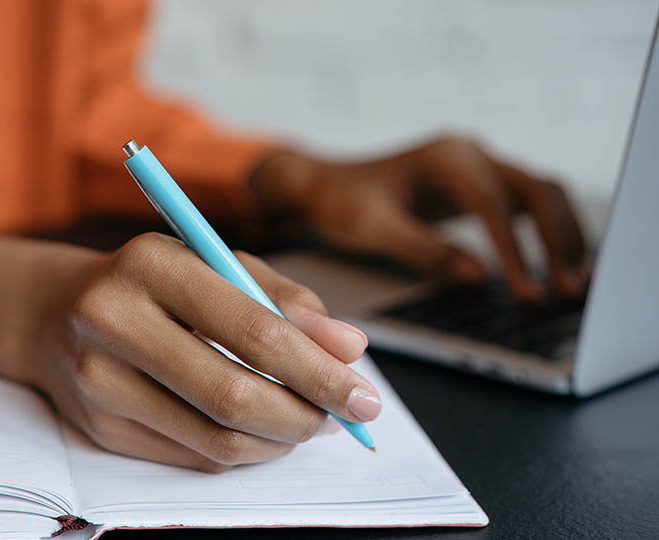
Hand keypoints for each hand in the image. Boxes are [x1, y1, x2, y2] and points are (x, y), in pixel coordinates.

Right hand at [0, 234, 377, 471]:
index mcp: (151, 264)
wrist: (53, 311)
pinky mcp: (98, 428)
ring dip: (279, 440)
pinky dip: (243, 451)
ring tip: (307, 421)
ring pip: (215, 438)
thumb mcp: (215, 262)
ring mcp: (98, 381)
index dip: (319, 370)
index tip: (364, 393)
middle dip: (306, 416)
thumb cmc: (151, 281)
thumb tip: (348, 348)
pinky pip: (192, 457)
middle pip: (233, 395)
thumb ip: (285, 298)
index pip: (252, 329)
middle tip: (344, 417)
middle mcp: (113, 321)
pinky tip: (261, 431)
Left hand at [249, 135, 588, 298]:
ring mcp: (478, 165)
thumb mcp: (372, 229)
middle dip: (559, 239)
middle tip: (571, 290)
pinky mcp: (480, 184)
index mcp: (444, 158)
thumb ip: (423, 250)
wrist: (324, 186)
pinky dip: (549, 232)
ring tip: (575, 284)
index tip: (527, 290)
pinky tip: (559, 266)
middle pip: (537, 189)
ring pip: (542, 193)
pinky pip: (529, 204)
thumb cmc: (341, 203)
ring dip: (564, 235)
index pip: (493, 203)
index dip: (515, 249)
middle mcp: (469, 153)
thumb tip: (478, 275)